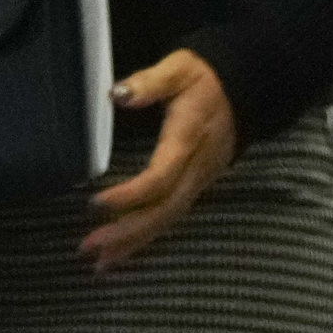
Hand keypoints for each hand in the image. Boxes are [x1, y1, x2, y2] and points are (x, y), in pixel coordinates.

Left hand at [84, 49, 234, 268]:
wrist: (244, 88)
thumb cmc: (203, 78)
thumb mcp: (179, 69)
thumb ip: (150, 82)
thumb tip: (117, 94)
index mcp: (187, 141)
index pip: (160, 176)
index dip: (130, 195)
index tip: (95, 204)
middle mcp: (195, 169)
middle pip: (163, 210)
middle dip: (126, 233)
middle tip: (88, 249)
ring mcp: (198, 182)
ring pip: (167, 220)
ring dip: (133, 243)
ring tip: (99, 263)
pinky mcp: (194, 187)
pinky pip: (170, 217)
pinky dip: (145, 237)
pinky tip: (122, 252)